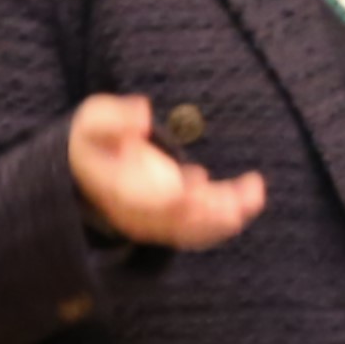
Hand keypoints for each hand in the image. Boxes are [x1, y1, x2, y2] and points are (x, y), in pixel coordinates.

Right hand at [67, 92, 266, 249]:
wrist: (92, 167)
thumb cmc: (96, 139)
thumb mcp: (93, 119)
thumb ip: (113, 118)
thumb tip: (142, 115)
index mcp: (113, 190)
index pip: (139, 203)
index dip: (165, 201)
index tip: (190, 187)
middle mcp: (136, 213)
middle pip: (172, 222)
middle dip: (206, 215)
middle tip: (236, 206)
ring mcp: (157, 219)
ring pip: (193, 228)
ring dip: (225, 217)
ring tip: (253, 196)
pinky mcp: (176, 215)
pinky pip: (205, 224)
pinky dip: (231, 213)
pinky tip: (251, 193)